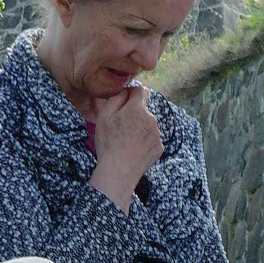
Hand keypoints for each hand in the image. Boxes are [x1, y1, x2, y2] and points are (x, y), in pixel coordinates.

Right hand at [90, 84, 163, 210]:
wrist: (118, 171)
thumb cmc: (108, 143)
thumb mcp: (104, 116)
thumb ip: (117, 98)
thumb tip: (126, 91)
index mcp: (138, 109)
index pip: (141, 91)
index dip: (131, 94)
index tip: (124, 102)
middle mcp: (152, 119)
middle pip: (144, 110)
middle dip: (135, 114)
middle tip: (121, 128)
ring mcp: (157, 134)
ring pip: (148, 125)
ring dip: (140, 128)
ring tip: (126, 142)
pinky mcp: (159, 147)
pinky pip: (152, 139)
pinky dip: (144, 141)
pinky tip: (133, 150)